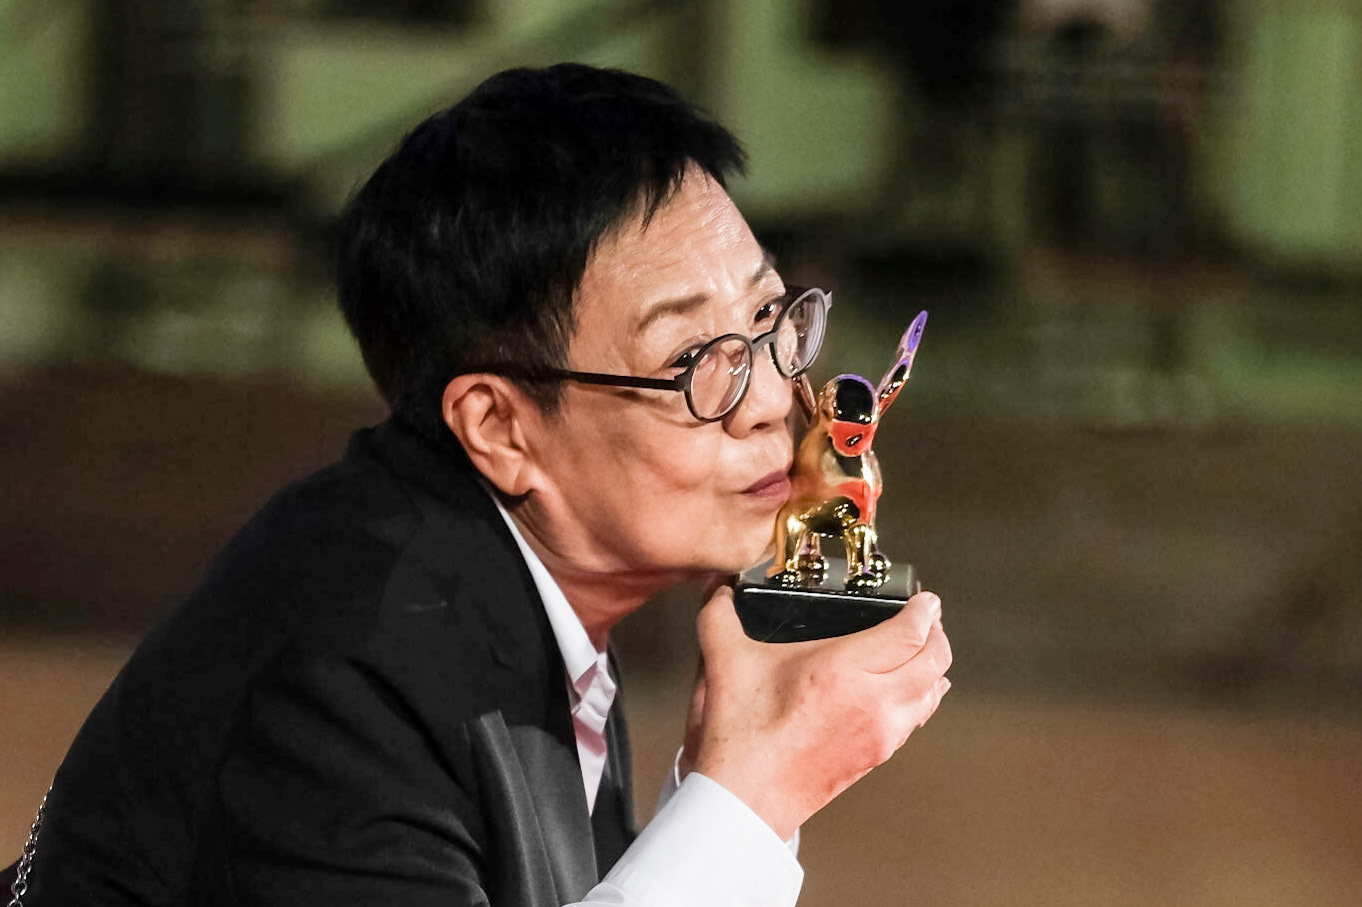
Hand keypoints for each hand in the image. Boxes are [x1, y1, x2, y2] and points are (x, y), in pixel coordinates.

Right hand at [687, 586, 950, 839]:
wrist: (746, 798)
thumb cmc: (741, 738)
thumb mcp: (724, 662)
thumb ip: (719, 616)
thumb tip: (718, 591)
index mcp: (842, 670)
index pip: (910, 634)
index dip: (925, 610)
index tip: (924, 598)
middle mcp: (873, 701)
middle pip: (935, 661)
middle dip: (937, 634)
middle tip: (927, 618)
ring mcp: (880, 732)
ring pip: (933, 693)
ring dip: (934, 667)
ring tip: (923, 649)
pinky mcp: (877, 755)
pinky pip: (917, 719)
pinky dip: (922, 697)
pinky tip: (907, 691)